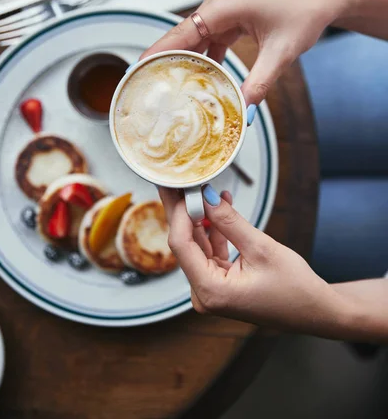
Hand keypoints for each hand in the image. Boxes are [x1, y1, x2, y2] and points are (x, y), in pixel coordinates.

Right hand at [142, 0, 355, 104]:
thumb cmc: (304, 12)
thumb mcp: (281, 53)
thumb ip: (259, 83)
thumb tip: (244, 110)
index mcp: (222, 7)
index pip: (179, 33)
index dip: (156, 52)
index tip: (137, 70)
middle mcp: (217, 6)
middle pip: (181, 37)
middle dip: (165, 61)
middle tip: (151, 87)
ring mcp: (222, 12)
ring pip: (194, 41)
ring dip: (186, 63)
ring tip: (172, 88)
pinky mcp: (230, 20)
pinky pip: (208, 41)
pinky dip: (204, 59)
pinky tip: (203, 79)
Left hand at [160, 185, 352, 337]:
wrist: (316, 312)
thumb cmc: (295, 288)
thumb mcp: (261, 248)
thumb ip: (229, 221)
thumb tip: (206, 197)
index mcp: (211, 291)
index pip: (181, 244)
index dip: (180, 212)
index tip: (183, 186)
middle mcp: (204, 294)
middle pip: (184, 244)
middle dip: (183, 211)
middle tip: (178, 181)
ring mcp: (210, 290)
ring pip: (196, 245)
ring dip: (201, 217)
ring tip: (202, 188)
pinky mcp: (219, 284)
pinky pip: (209, 252)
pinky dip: (214, 230)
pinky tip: (219, 207)